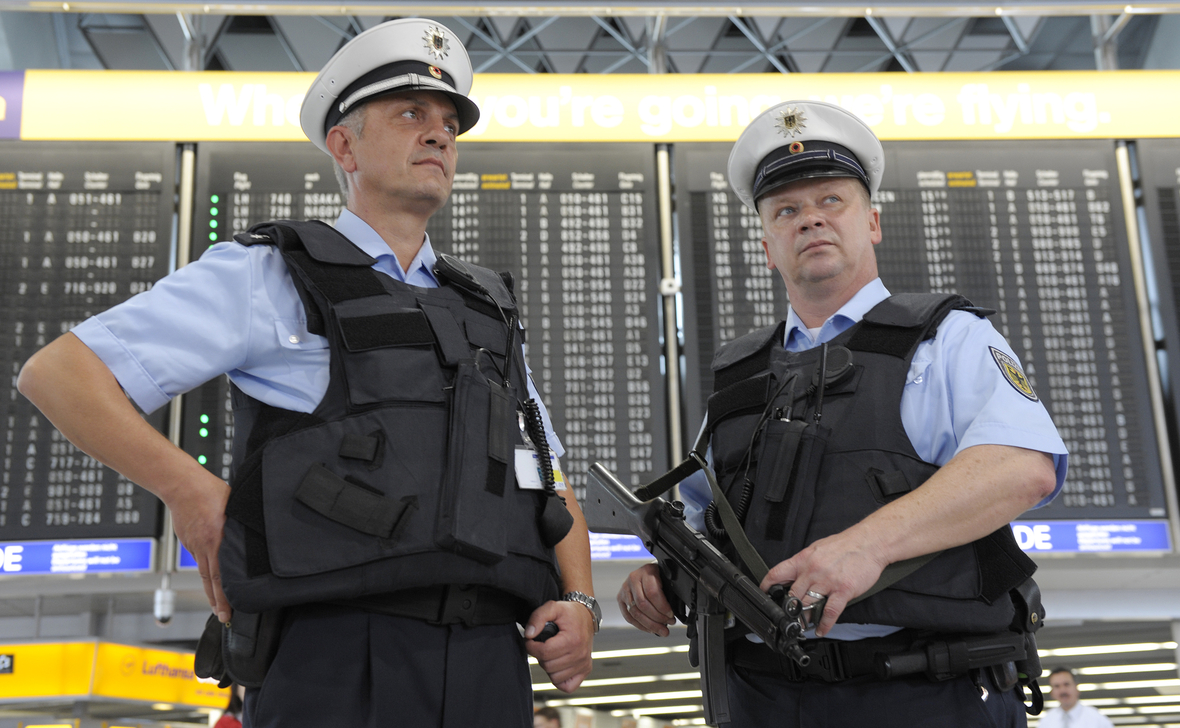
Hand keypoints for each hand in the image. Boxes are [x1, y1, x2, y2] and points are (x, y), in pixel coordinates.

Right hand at [167, 473, 232, 621]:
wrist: (182, 485)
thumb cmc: (210, 491)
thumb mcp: (234, 507)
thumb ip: (240, 526)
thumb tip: (253, 538)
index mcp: (218, 538)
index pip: (222, 574)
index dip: (226, 594)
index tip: (230, 609)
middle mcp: (205, 546)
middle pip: (212, 580)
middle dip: (218, 601)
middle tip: (223, 616)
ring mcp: (195, 545)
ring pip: (204, 573)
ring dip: (211, 592)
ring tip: (217, 607)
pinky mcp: (189, 542)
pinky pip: (199, 560)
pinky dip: (206, 572)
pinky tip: (211, 581)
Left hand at [524, 600, 594, 691]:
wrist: (586, 616)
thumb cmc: (569, 613)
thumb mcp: (552, 607)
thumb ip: (537, 617)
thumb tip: (529, 634)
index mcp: (573, 640)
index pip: (544, 652)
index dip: (531, 647)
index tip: (530, 640)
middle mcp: (580, 655)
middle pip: (548, 666)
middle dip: (540, 656)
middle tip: (542, 645)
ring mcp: (584, 664)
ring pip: (555, 677)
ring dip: (549, 666)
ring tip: (551, 653)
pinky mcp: (585, 671)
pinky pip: (566, 686)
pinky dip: (559, 679)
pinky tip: (558, 665)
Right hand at [618, 563, 675, 636]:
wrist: (647, 571)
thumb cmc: (658, 576)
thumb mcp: (665, 579)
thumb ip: (668, 593)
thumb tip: (671, 614)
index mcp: (646, 571)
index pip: (652, 593)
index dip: (662, 607)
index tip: (671, 615)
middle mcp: (633, 579)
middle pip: (642, 604)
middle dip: (656, 619)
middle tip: (667, 625)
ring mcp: (625, 589)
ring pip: (635, 612)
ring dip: (649, 625)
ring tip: (660, 630)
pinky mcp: (620, 598)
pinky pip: (628, 616)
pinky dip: (640, 625)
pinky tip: (649, 629)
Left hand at [760, 531, 887, 636]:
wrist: (869, 542)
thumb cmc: (844, 545)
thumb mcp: (817, 549)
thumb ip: (804, 563)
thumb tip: (793, 575)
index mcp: (804, 559)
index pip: (778, 573)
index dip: (767, 586)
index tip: (764, 595)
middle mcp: (812, 571)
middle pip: (793, 594)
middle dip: (789, 608)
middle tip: (787, 618)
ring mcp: (827, 581)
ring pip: (808, 605)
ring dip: (804, 619)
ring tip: (802, 626)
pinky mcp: (843, 590)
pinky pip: (830, 612)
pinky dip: (824, 624)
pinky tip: (821, 629)